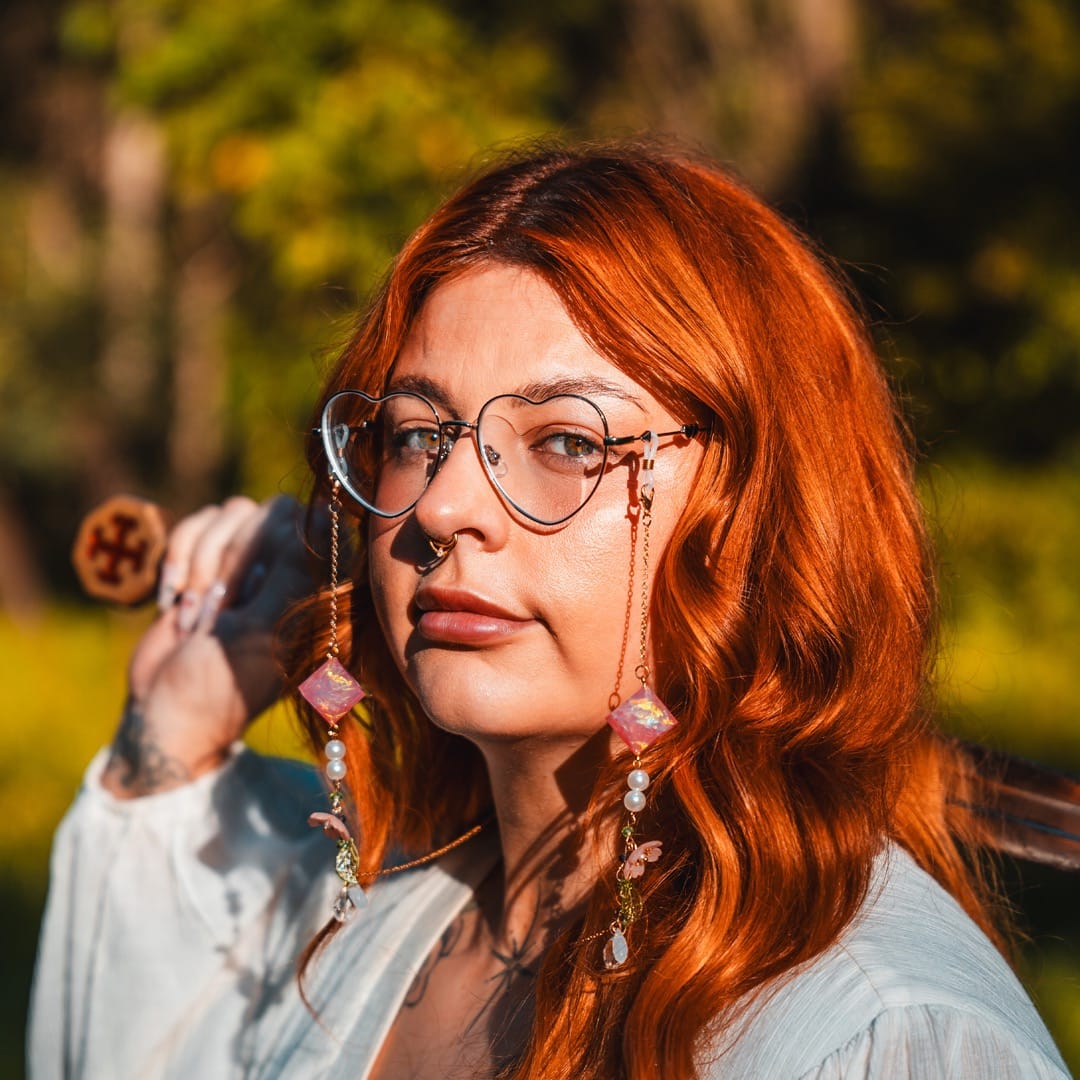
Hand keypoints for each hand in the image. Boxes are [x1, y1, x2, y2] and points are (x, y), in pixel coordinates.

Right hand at [102, 496, 316, 797]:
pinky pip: (197, 522)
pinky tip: (174, 603)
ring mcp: (251, 561)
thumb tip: (323, 513)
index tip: (257, 584)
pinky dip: (178, 560)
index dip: (282, 544)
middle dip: (234, 559)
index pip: (321, 523)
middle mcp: (290, 570)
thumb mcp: (261, 629)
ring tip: (197, 617)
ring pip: (232, 512)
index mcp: (318, 590)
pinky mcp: (210, 559)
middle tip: (220, 612)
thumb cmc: (220, 682)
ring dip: (202, 564)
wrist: (163, 710)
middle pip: (273, 511)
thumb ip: (292, 569)